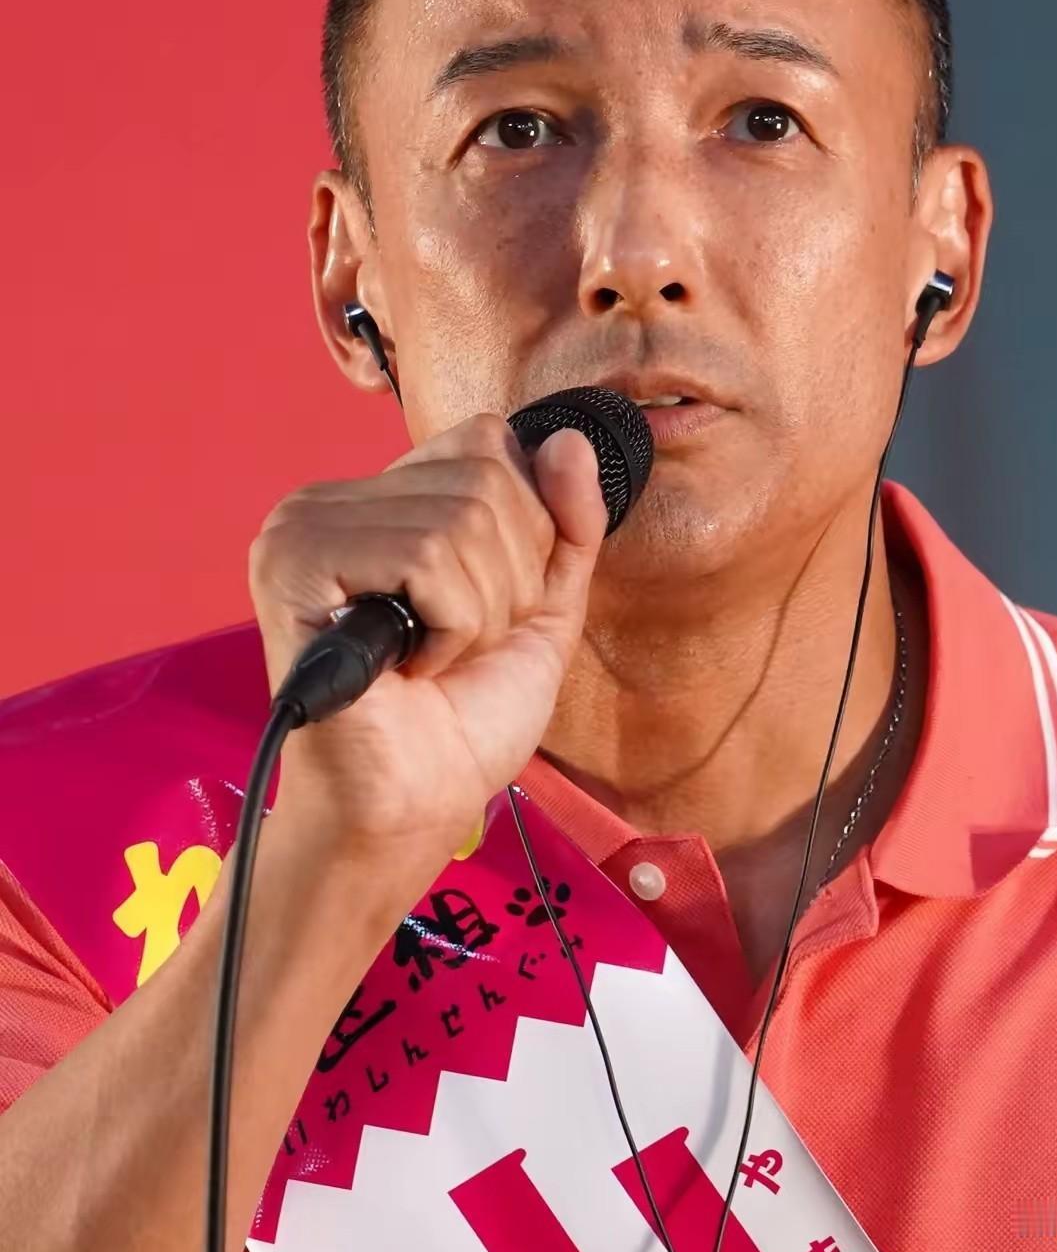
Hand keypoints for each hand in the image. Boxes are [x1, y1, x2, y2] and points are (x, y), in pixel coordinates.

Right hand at [247, 414, 606, 885]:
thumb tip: (568, 440)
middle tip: (460, 644)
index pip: (490, 442)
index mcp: (379, 500)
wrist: (412, 811)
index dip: (525, 531)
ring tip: (434, 660)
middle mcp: (330, 499)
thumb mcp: (541, 606)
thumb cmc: (462, 720)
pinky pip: (426, 555)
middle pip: (487, 475)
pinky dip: (450, 624)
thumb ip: (566, 522)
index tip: (488, 609)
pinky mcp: (293, 563)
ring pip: (465, 517)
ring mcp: (302, 526)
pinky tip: (410, 667)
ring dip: (482, 613)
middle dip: (510, 579)